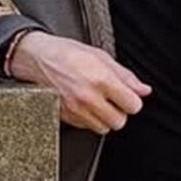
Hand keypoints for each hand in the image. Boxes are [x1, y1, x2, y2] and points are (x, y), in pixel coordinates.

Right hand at [5, 31, 150, 133]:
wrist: (36, 58)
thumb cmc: (66, 53)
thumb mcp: (100, 56)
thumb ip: (125, 76)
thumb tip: (143, 90)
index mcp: (101, 80)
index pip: (133, 105)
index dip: (132, 100)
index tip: (126, 95)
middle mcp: (88, 98)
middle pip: (119, 121)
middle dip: (119, 111)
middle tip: (111, 99)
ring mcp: (75, 110)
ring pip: (103, 128)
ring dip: (104, 117)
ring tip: (96, 102)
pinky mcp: (65, 117)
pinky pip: (86, 127)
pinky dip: (89, 119)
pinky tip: (84, 104)